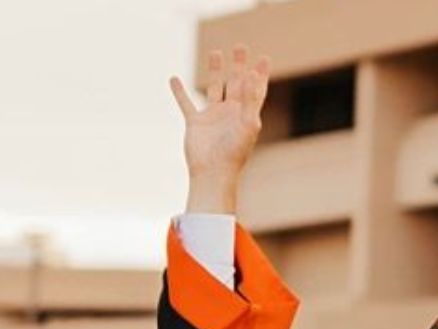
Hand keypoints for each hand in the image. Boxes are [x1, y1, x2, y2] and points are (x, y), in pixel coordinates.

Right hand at [168, 45, 270, 213]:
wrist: (213, 173)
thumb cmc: (234, 152)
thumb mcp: (248, 124)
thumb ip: (251, 100)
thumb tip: (252, 75)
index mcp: (246, 114)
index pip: (255, 89)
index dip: (260, 74)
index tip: (264, 58)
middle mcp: (230, 113)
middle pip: (236, 83)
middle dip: (238, 65)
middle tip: (240, 46)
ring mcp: (213, 117)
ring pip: (214, 88)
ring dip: (215, 70)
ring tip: (215, 52)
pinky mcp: (195, 123)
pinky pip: (186, 103)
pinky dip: (179, 92)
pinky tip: (174, 78)